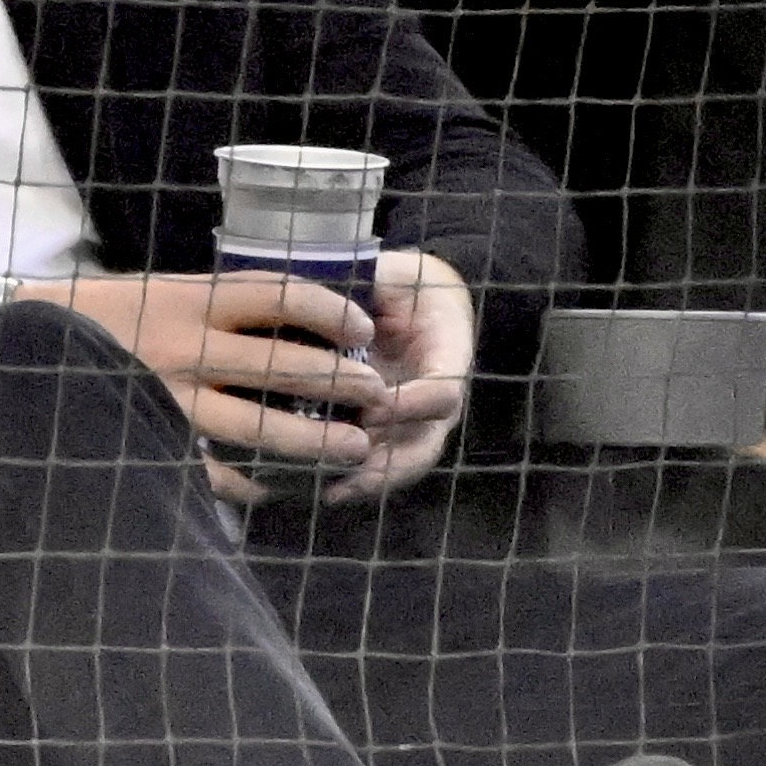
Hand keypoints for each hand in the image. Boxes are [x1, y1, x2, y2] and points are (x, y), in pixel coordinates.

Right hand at [8, 271, 391, 505]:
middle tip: (377, 396)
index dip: (334, 312)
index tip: (363, 329)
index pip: (284, 296)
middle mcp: (187, 345)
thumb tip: (301, 324)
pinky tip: (281, 487)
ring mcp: (170, 399)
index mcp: (194, 297)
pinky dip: (255, 482)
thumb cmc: (105, 315)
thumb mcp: (165, 291)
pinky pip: (216, 471)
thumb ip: (222, 305)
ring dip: (316, 442)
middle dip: (343, 383)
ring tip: (354, 449)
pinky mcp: (152, 441)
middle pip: (287, 365)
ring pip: (261, 428)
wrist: (15, 344)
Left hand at [329, 247, 473, 502]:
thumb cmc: (406, 283)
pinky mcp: (389, 428)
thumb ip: (380, 283)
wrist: (415, 298)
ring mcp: (414, 420)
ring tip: (331, 491)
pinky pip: (377, 460)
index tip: (376, 404)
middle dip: (392, 465)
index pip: (443, 392)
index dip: (413, 403)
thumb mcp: (399, 274)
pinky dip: (351, 476)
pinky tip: (318, 487)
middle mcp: (433, 398)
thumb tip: (345, 298)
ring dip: (367, 480)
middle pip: (425, 445)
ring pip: (401, 464)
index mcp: (447, 357)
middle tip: (354, 473)